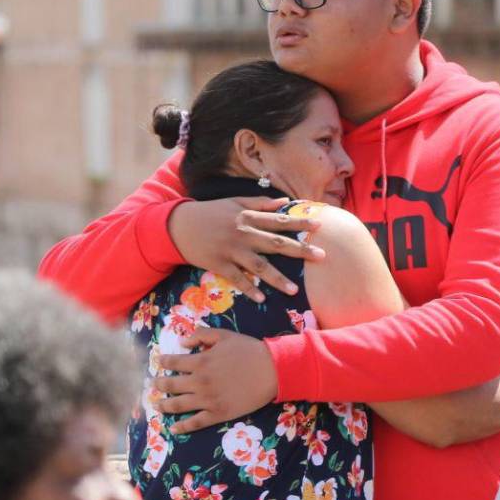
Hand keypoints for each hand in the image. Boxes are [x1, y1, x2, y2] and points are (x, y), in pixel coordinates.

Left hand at [153, 327, 278, 433]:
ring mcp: (207, 400)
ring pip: (178, 405)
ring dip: (164, 406)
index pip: (173, 363)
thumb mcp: (224, 335)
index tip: (158, 362)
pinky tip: (174, 428)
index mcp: (200, 362)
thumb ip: (201, 335)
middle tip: (151, 385)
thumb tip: (181, 342)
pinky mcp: (217, 414)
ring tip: (156, 405)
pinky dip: (182, 427)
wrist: (271, 370)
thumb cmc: (248, 350)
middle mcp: (199, 382)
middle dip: (158, 385)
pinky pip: (195, 423)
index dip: (163, 362)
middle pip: (171, 385)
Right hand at [168, 197, 324, 302]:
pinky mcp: (218, 265)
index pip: (279, 221)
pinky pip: (236, 279)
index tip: (320, 225)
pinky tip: (262, 299)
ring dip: (277, 278)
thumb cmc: (209, 213)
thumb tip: (284, 201)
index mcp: (248, 218)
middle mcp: (242, 234)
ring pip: (258, 266)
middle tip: (321, 256)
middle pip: (276, 244)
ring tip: (294, 290)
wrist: (178, 225)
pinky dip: (249, 289)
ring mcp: (231, 251)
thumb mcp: (234, 203)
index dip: (300, 222)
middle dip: (300, 250)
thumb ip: (259, 203)